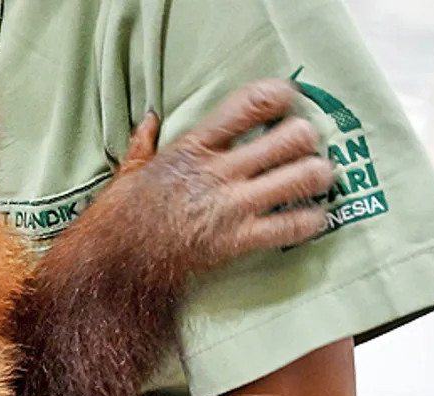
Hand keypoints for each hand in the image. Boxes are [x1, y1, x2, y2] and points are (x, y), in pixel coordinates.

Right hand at [103, 78, 334, 268]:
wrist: (115, 262)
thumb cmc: (119, 216)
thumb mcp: (129, 172)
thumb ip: (144, 144)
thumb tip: (148, 120)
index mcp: (193, 147)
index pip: (251, 104)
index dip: (281, 95)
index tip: (289, 98)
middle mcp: (219, 172)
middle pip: (292, 138)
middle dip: (307, 139)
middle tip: (306, 146)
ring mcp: (231, 207)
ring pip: (303, 177)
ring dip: (318, 176)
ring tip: (316, 178)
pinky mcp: (238, 240)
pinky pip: (293, 225)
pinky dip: (311, 221)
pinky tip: (311, 218)